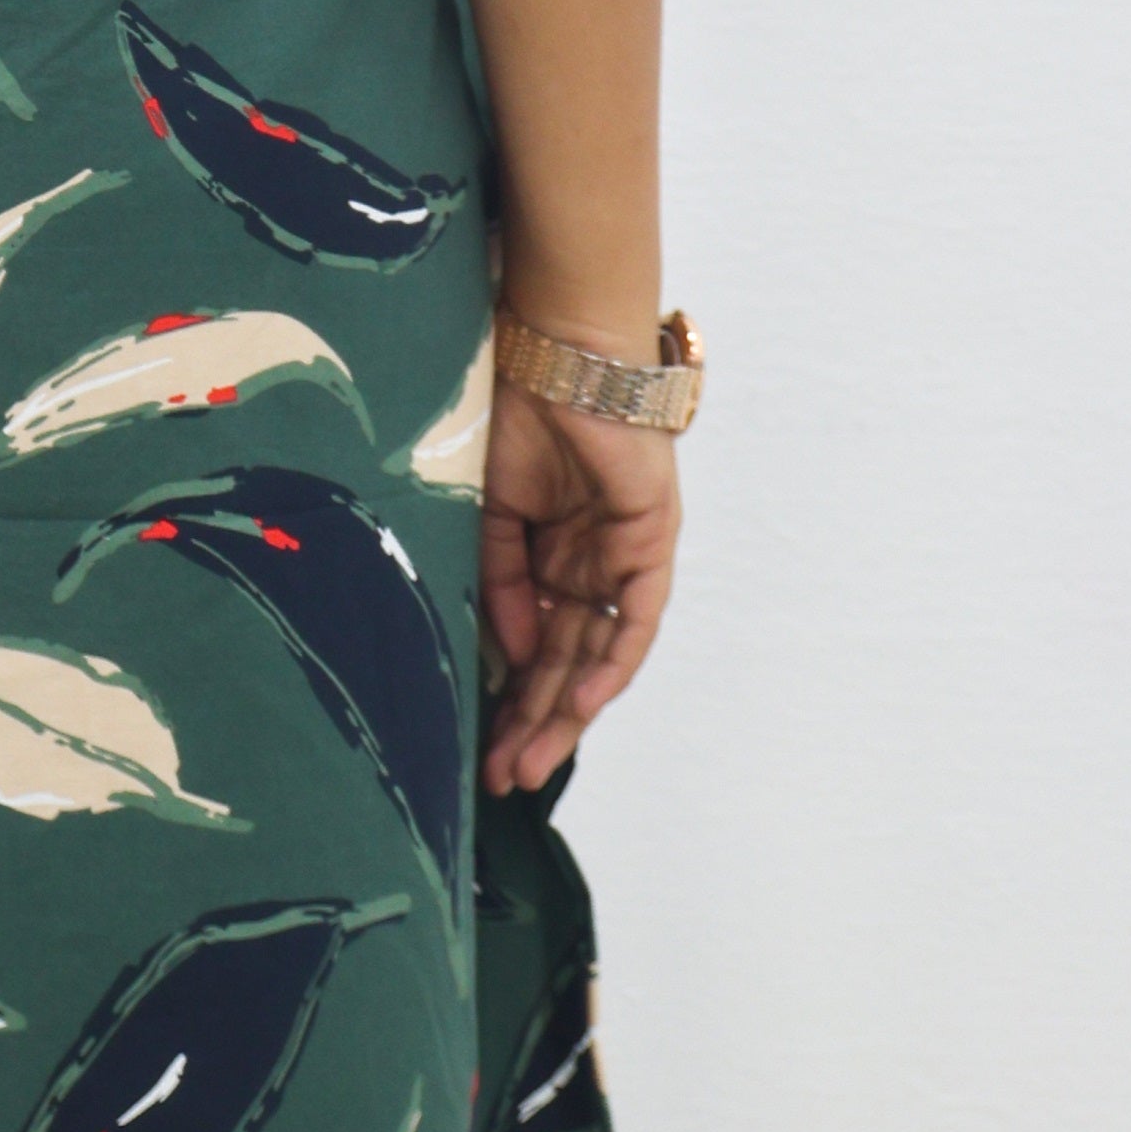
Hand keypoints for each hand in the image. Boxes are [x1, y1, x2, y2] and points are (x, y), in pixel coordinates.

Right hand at [479, 379, 679, 792]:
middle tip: (503, 776)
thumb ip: (500, 584)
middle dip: (534, 723)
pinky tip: (583, 703)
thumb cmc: (514, 414)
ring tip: (531, 760)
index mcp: (550, 557)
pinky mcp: (650, 543)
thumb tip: (509, 654)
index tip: (481, 750)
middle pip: (564, 664)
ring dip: (566, 710)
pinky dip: (612, 661)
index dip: (509, 700)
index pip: (533, 648)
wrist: (555, 355)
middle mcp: (591, 566)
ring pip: (598, 654)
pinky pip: (636, 619)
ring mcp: (622, 558)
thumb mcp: (487, 514)